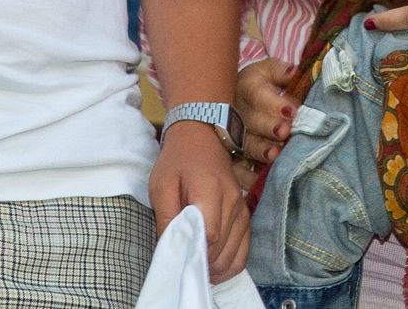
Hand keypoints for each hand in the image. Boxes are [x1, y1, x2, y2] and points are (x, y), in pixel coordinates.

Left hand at [150, 121, 250, 282]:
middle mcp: (233, 202)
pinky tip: (213, 267)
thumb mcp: (161, 186)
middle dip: (202, 264)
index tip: (178, 258)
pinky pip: (244, 252)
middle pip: (222, 250)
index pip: (209, 236)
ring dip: (215, 269)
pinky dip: (229, 264)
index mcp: (210, 191)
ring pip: (234, 256)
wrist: (201, 139)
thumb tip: (170, 251)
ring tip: (196, 269)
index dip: (193, 253)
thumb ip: (166, 218)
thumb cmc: (177, 163)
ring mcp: (243, 210)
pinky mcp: (246, 216)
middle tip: (183, 267)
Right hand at [235, 57, 296, 166]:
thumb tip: (293, 71)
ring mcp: (232, 136)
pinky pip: (238, 169)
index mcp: (246, 88)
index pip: (256, 93)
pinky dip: (249, 177)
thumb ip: (281, 71)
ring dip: (260, 150)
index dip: (273, 103)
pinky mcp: (232, 157)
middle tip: (285, 131)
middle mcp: (237, 113)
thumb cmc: (260, 85)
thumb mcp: (268, 71)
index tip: (292, 110)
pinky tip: (261, 180)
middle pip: (251, 121)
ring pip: (245, 144)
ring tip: (275, 154)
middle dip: (269, 127)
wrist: (234, 100)